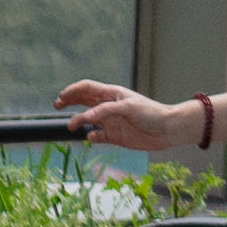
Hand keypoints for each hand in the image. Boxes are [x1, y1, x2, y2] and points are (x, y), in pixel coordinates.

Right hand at [57, 80, 181, 156]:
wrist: (169, 130)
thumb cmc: (151, 112)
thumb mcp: (127, 107)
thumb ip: (104, 111)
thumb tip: (84, 118)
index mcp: (111, 94)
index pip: (86, 88)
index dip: (72, 91)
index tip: (61, 98)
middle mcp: (109, 107)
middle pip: (83, 102)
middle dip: (69, 103)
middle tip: (57, 107)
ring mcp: (110, 122)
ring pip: (87, 121)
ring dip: (78, 122)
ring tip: (72, 126)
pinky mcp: (114, 136)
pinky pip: (97, 137)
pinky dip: (91, 137)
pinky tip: (92, 138)